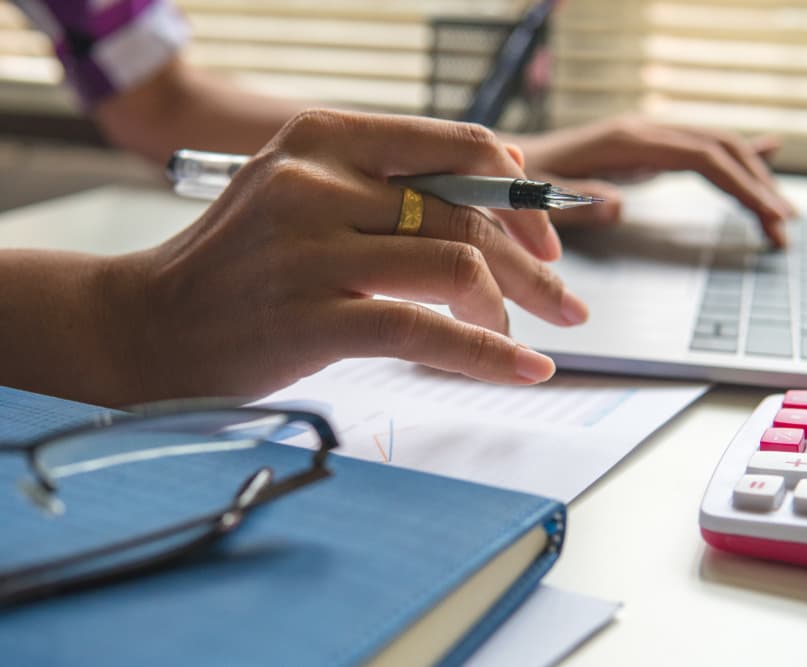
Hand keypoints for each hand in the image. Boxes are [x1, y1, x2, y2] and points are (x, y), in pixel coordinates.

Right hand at [101, 110, 588, 401]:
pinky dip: (488, 354)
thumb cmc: (240, 266)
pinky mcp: (310, 317)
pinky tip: (524, 368)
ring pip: (458, 267)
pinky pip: (426, 330)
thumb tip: (503, 189)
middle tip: (565, 301)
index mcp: (324, 136)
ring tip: (529, 338)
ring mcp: (311, 249)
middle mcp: (317, 179)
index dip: (519, 197)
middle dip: (534, 266)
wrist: (147, 328)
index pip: (458, 148)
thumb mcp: (304, 194)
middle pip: (469, 215)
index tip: (545, 241)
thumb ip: (388, 185)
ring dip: (512, 310)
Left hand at [512, 115, 796, 246]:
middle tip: (785, 228)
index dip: (743, 187)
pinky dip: (738, 156)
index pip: (704, 158)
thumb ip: (577, 201)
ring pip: (719, 149)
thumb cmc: (520, 182)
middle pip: (722, 150)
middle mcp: (646, 131)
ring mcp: (650, 138)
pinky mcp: (648, 150)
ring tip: (781, 215)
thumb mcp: (542, 195)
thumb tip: (619, 206)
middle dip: (759, 187)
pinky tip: (769, 154)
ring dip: (754, 179)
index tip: (769, 217)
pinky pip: (702, 149)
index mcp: (629, 141)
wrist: (503, 164)